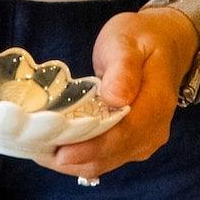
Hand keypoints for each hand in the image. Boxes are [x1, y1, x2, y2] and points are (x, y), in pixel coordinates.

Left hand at [44, 6, 199, 180]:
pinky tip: (56, 147)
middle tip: (36, 150)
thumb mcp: (129, 42)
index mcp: (156, 104)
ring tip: (40, 150)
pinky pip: (106, 157)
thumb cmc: (141, 38)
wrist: (164, 44)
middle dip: (75, 157)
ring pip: (107, 162)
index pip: (123, 134)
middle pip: (112, 154)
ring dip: (75, 161)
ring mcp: (145, 140)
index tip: (60, 152)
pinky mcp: (133, 143)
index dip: (91, 147)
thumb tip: (115, 98)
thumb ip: (123, 68)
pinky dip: (81, 157)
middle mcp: (154, 130)